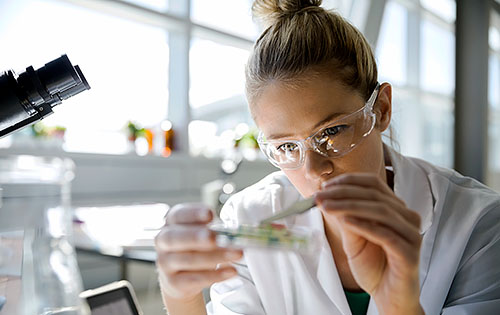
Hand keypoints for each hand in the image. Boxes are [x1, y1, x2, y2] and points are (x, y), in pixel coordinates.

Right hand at [154, 203, 242, 300]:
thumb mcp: (199, 233)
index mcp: (171, 223)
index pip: (178, 214)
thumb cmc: (193, 249)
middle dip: (196, 237)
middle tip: (214, 238)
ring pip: (189, 260)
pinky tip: (231, 271)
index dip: (193, 214)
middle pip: (175, 238)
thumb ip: (210, 229)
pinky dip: (215, 275)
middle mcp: (163, 241)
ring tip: (236, 254)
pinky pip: (195, 279)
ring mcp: (165, 263)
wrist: (178, 280)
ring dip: (215, 257)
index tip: (210, 214)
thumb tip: (233, 232)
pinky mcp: (174, 283)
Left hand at [315, 173, 423, 314]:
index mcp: (396, 209)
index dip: (349, 181)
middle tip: (319, 196)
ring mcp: (411, 234)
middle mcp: (407, 218)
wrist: (389, 296)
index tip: (325, 185)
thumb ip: (346, 217)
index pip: (374, 184)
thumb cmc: (374, 266)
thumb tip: (328, 197)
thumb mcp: (354, 238)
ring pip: (380, 211)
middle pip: (374, 195)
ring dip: (349, 206)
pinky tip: (345, 222)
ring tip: (326, 207)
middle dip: (343, 193)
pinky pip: (386, 235)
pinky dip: (364, 226)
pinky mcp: (410, 253)